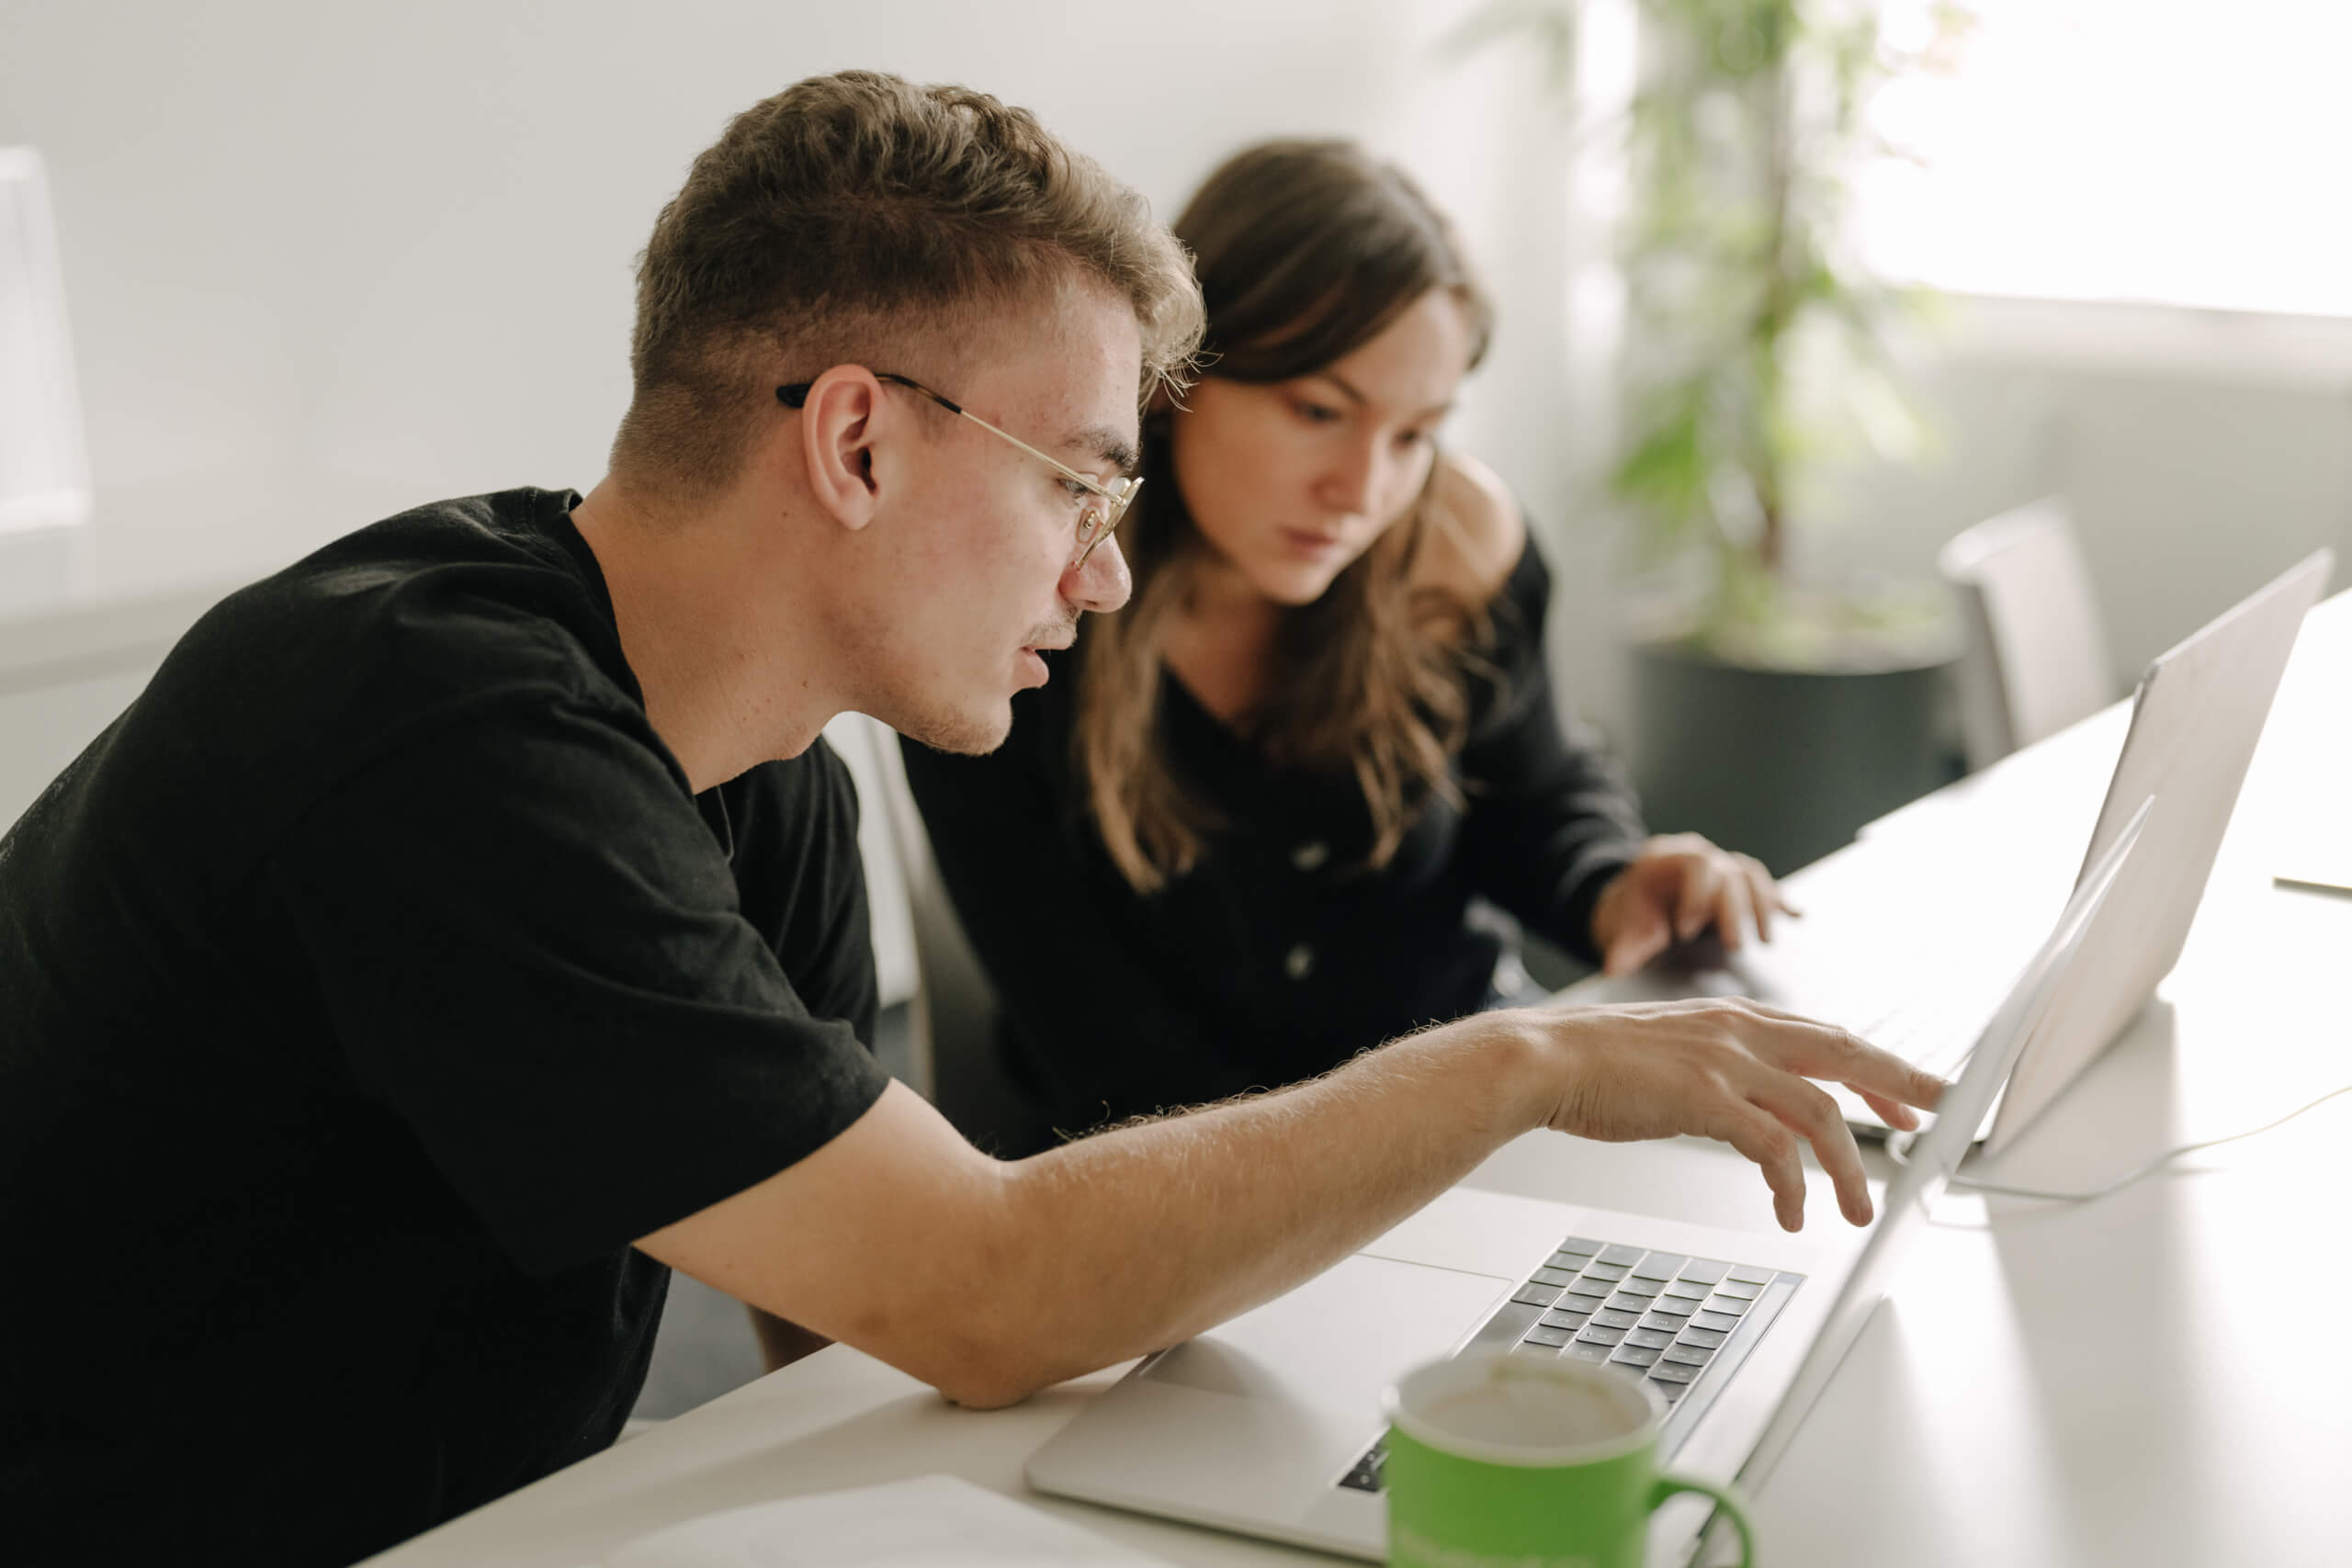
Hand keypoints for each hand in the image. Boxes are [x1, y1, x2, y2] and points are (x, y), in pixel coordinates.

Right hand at [1524, 996, 1945, 1230]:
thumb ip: (1724, 1074)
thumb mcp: (1677, 1055)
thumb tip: (1760, 1115)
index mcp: (1735, 1019)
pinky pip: (1771, 1148)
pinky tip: (1791, 1212)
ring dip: (1847, 1167)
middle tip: (1941, 1118)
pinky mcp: (1704, 1099)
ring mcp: (1724, 1063)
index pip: (1828, 1036)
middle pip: (1845, 1055)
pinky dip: (1791, 1185)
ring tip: (1859, 1209)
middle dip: (1901, 1087)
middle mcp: (1739, 1033)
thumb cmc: (1596, 1062)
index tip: (1908, 1093)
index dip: (1877, 1067)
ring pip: (1818, 1113)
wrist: (1543, 1058)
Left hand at [1590, 833, 1793, 975]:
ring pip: (1749, 874)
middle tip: (1735, 946)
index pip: (1694, 864)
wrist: (1632, 901)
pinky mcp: (1732, 880)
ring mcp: (1716, 864)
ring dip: (1763, 906)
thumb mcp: (1620, 928)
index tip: (1686, 931)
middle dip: (1734, 910)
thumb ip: (1621, 948)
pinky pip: (1759, 883)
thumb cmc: (1629, 914)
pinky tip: (1796, 916)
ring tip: (1765, 940)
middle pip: (1727, 872)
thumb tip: (1614, 969)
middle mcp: (1695, 855)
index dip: (1696, 896)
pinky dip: (1777, 900)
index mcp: (1664, 858)